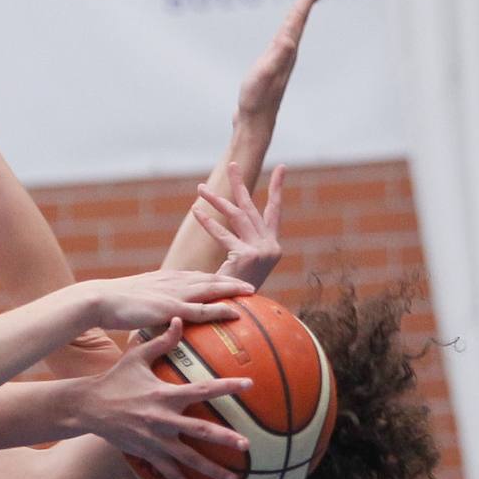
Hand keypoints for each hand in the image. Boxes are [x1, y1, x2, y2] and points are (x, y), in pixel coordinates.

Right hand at [83, 319, 249, 478]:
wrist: (88, 406)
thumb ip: (161, 341)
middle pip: (201, 432)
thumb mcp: (136, 357)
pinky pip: (169, 473)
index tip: (249, 385)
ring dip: (212, 471)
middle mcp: (163, 419)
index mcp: (165, 394)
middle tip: (247, 446)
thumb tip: (179, 319)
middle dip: (226, 440)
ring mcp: (155, 440)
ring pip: (188, 459)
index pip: (203, 390)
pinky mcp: (146, 454)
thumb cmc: (115, 379)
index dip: (227, 387)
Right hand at [87, 271, 253, 330]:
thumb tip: (150, 322)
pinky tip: (236, 312)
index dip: (214, 279)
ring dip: (233, 288)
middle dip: (231, 279)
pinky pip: (202, 308)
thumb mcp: (135, 304)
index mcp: (165, 280)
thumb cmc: (111, 306)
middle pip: (210, 277)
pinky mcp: (171, 307)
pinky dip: (221, 308)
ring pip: (212, 287)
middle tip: (250, 285)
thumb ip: (148, 310)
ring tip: (252, 291)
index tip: (229, 282)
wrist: (99, 300)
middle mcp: (173, 281)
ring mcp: (174, 293)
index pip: (196, 277)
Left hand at [194, 162, 284, 288]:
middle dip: (241, 184)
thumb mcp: (244, 265)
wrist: (238, 314)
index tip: (283, 167)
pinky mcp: (247, 255)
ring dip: (217, 200)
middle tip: (232, 164)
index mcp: (272, 246)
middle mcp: (270, 245)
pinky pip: (223, 234)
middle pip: (252, 208)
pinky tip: (196, 211)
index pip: (275, 211)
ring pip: (236, 217)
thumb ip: (243, 245)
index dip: (278, 188)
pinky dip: (208, 222)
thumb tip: (235, 222)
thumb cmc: (236, 291)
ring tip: (200, 187)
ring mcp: (261, 250)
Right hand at [236, 0, 328, 127]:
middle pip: (301, 19)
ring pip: (295, 29)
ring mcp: (280, 60)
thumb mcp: (263, 75)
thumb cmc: (256, 100)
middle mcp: (287, 52)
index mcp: (286, 49)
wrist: (254, 123)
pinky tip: (286, 32)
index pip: (300, 16)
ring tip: (309, 0)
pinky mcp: (272, 66)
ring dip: (302, 12)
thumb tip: (290, 39)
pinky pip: (284, 39)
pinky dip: (288, 27)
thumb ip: (277, 57)